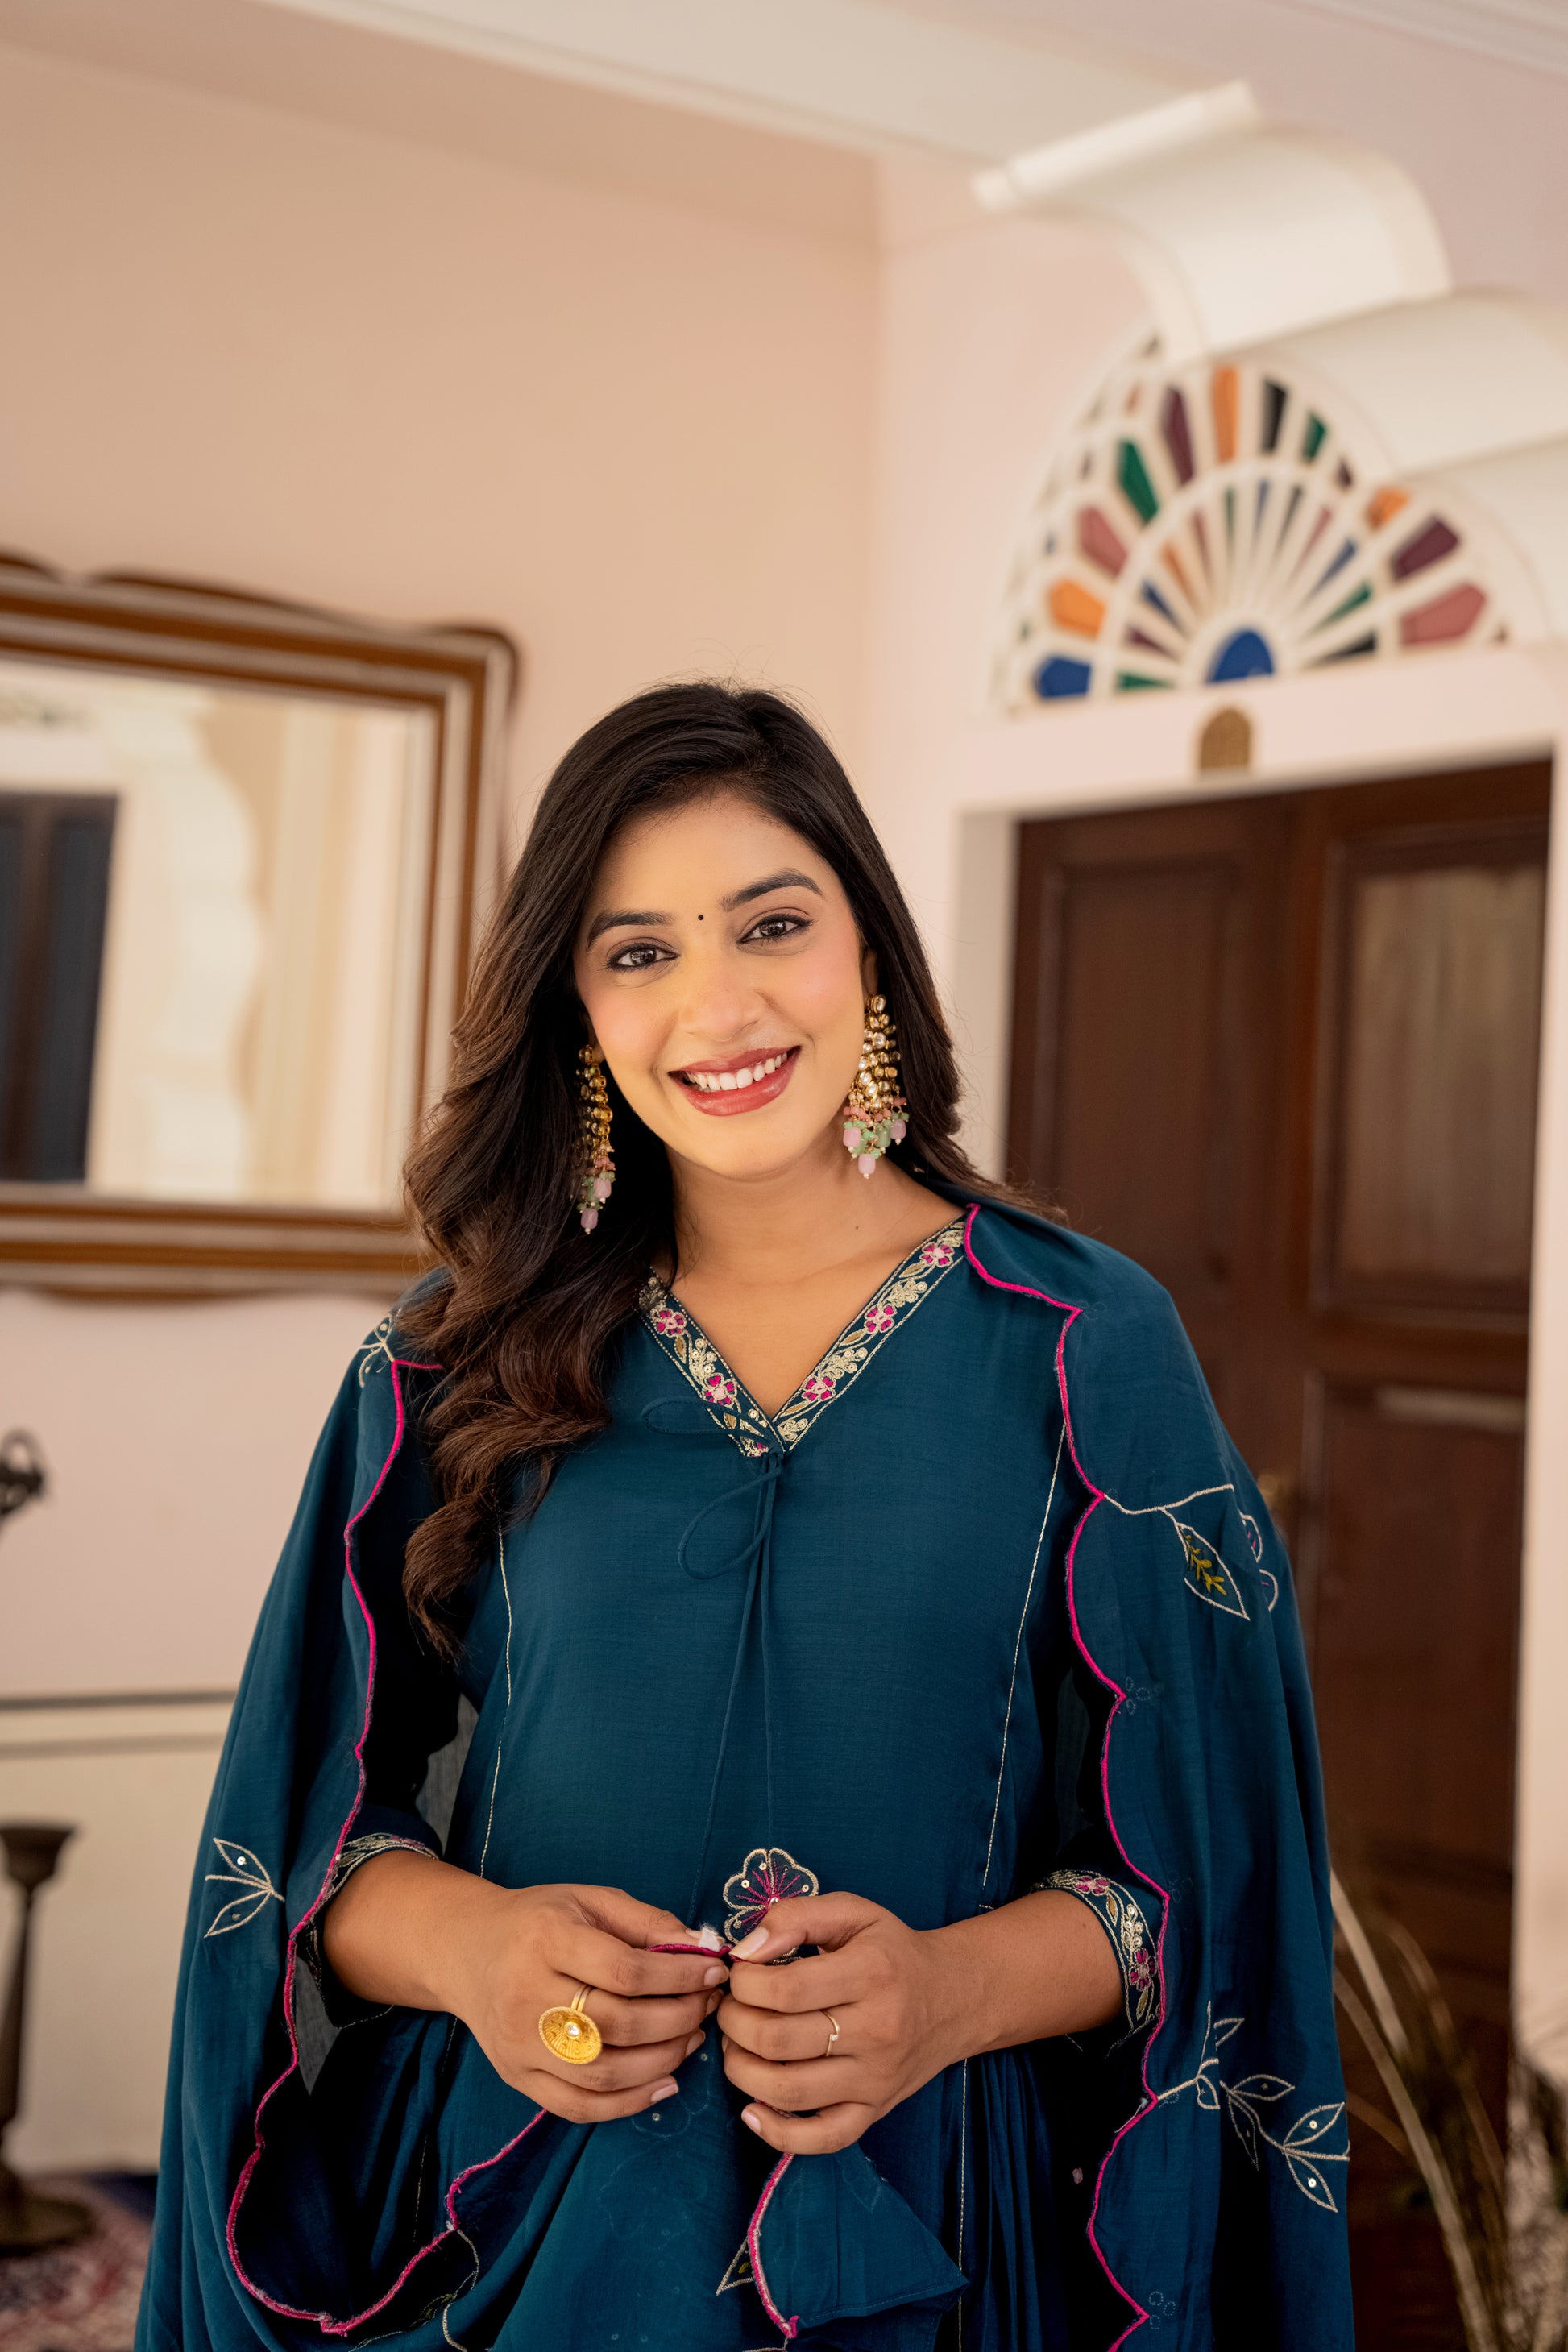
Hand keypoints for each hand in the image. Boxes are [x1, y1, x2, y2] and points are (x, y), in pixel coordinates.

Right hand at [455, 1882, 729, 2123]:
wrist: (468, 1953)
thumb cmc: (538, 1921)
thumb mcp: (589, 1900)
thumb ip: (646, 1920)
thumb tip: (702, 1947)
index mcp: (546, 1939)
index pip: (624, 1969)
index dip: (679, 1975)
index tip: (714, 1971)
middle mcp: (526, 1995)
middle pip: (617, 2024)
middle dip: (677, 2018)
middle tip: (707, 2005)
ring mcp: (518, 2045)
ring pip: (602, 2072)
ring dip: (662, 2061)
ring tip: (692, 2038)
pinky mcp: (517, 2078)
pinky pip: (578, 2106)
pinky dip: (627, 2103)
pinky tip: (664, 2081)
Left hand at [716, 1892, 967, 2153]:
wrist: (954, 1997)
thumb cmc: (892, 1950)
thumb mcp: (853, 1912)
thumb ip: (796, 1917)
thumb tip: (745, 1949)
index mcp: (869, 1974)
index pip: (785, 1990)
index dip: (744, 1983)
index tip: (740, 1974)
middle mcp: (876, 2031)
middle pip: (777, 2042)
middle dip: (733, 2024)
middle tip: (730, 2009)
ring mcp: (875, 2078)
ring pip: (788, 2092)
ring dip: (741, 2072)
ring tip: (735, 2048)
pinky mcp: (875, 2111)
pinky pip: (823, 2139)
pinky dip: (778, 2135)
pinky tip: (752, 2111)